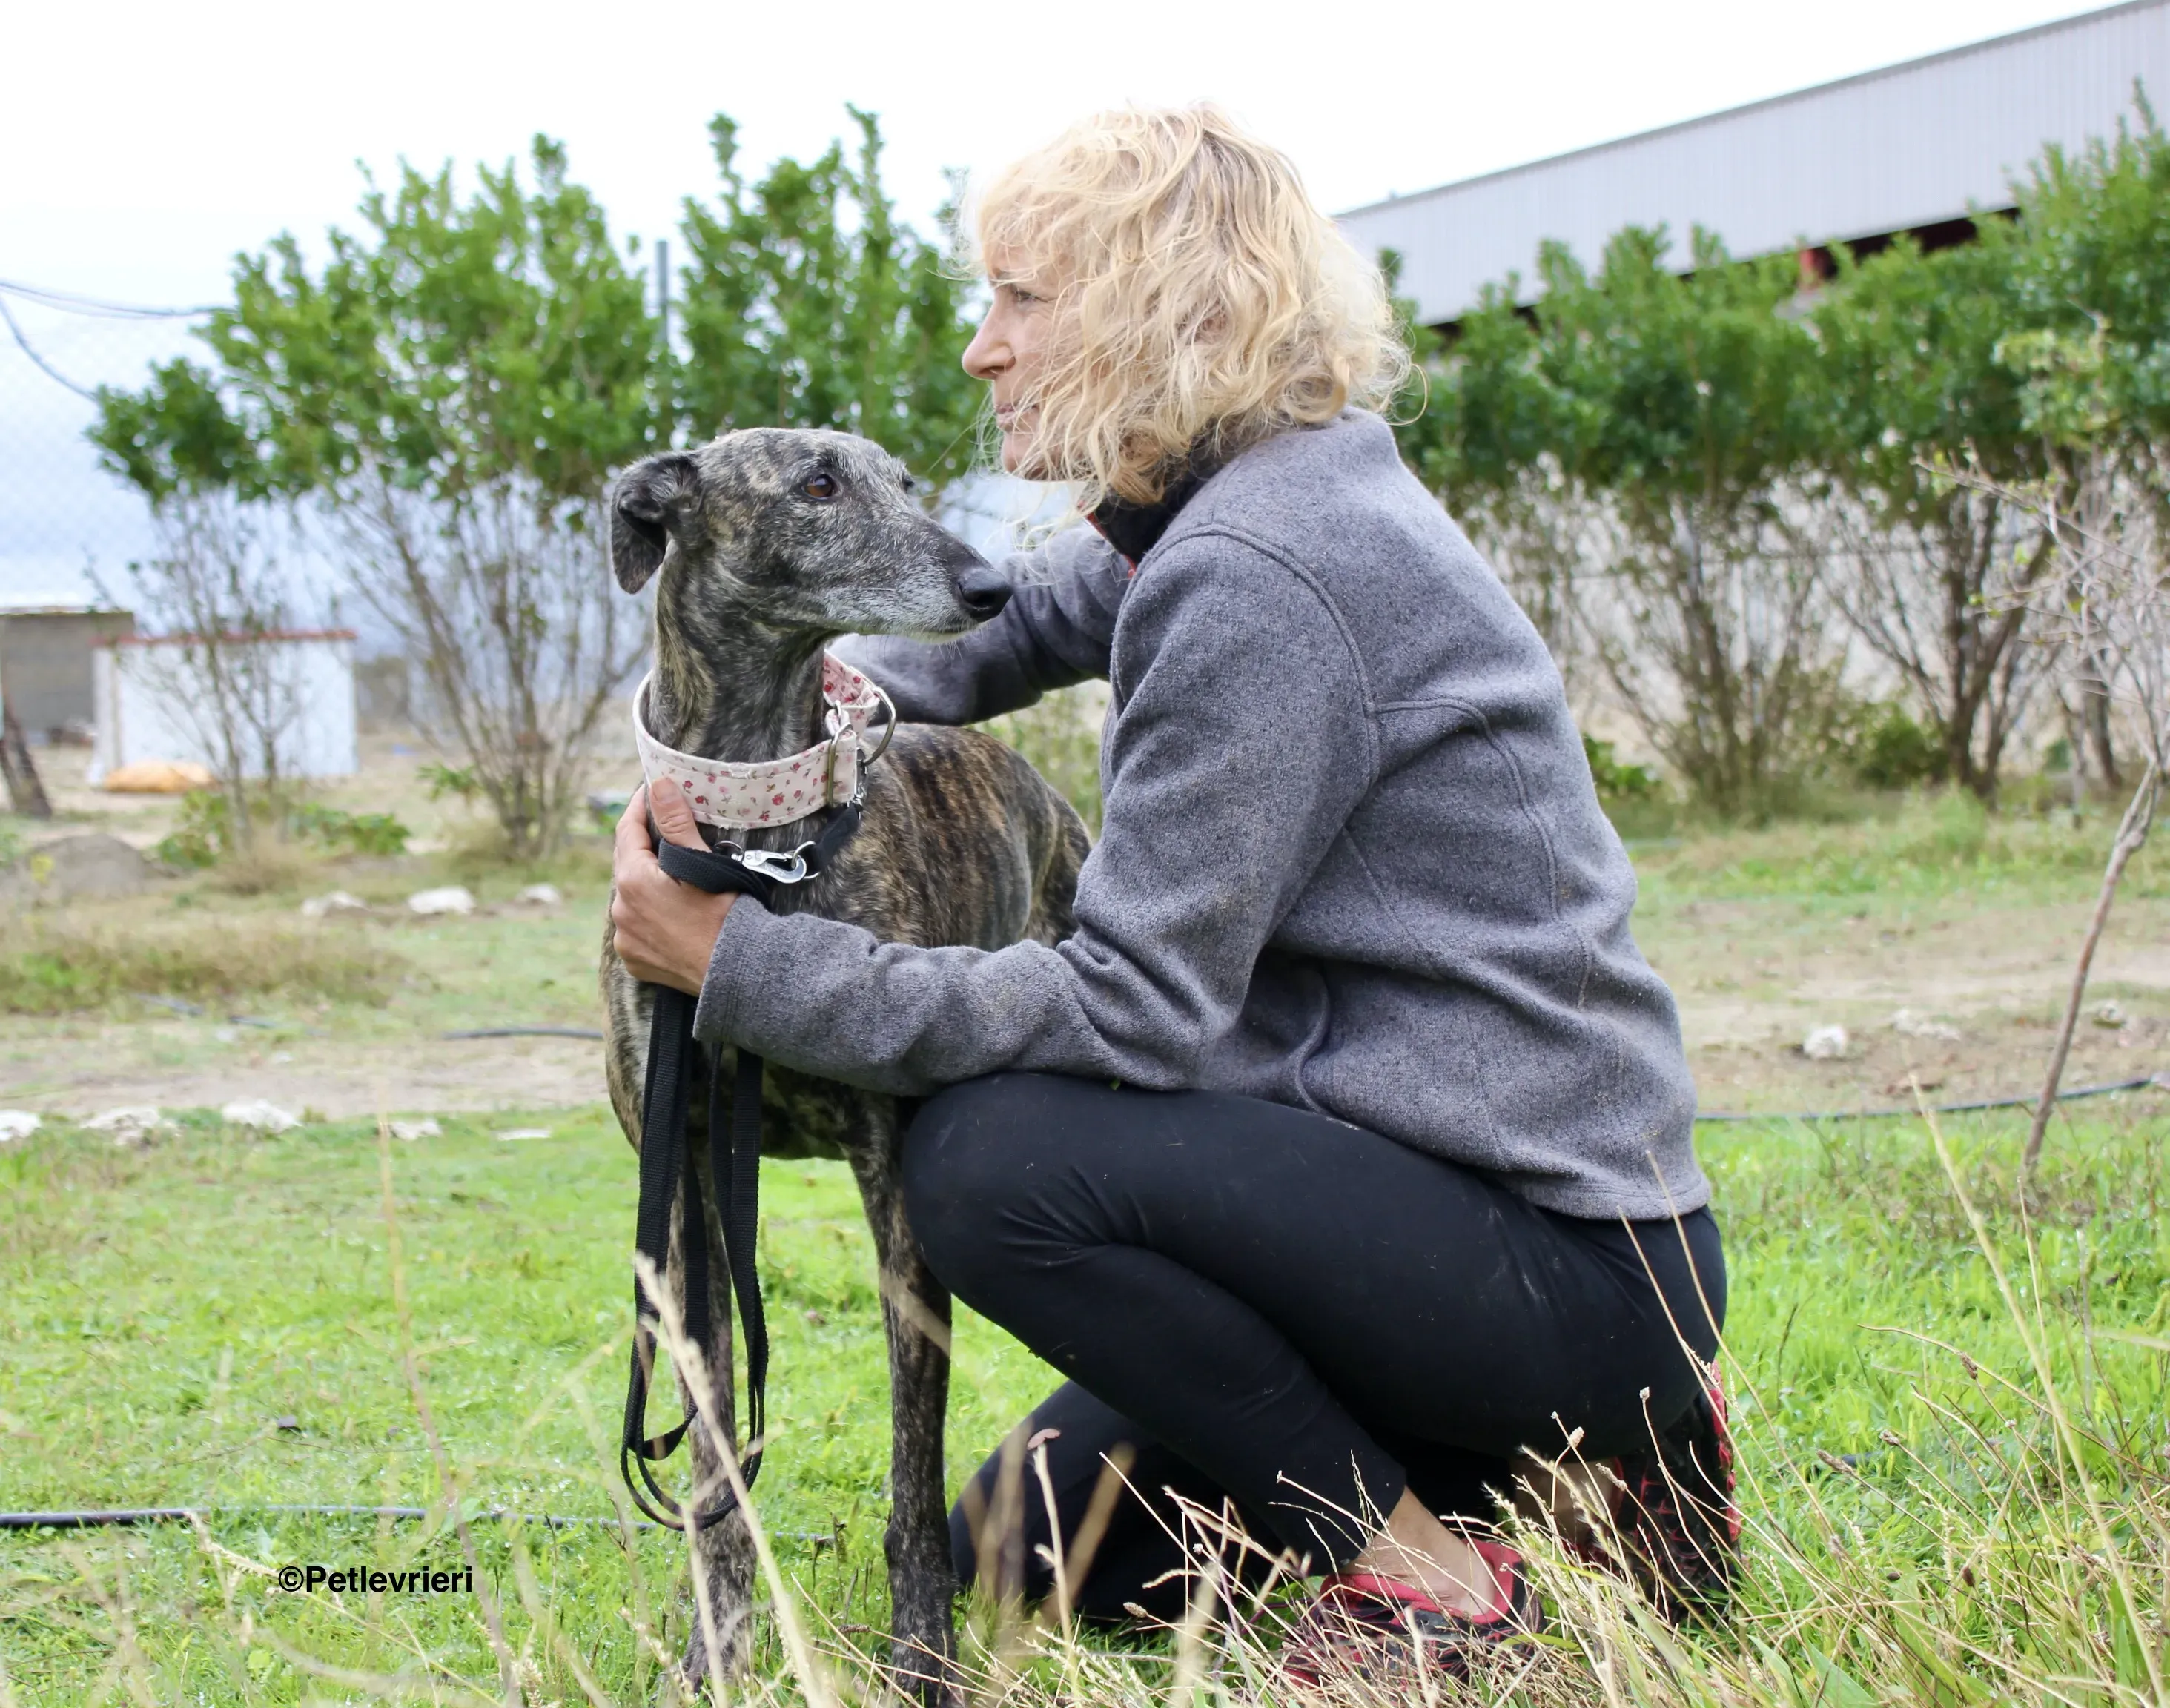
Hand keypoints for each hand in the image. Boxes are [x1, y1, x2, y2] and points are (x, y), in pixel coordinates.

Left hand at [610, 784, 736, 995]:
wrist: (736, 975)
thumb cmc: (726, 917)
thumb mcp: (703, 864)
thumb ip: (676, 823)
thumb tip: (659, 786)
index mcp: (633, 881)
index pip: (627, 830)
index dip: (639, 807)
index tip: (650, 791)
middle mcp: (620, 910)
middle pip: (627, 863)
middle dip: (644, 844)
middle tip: (666, 828)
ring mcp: (625, 938)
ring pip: (630, 896)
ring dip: (645, 881)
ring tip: (673, 875)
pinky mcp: (634, 959)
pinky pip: (634, 926)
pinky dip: (647, 914)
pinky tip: (671, 912)